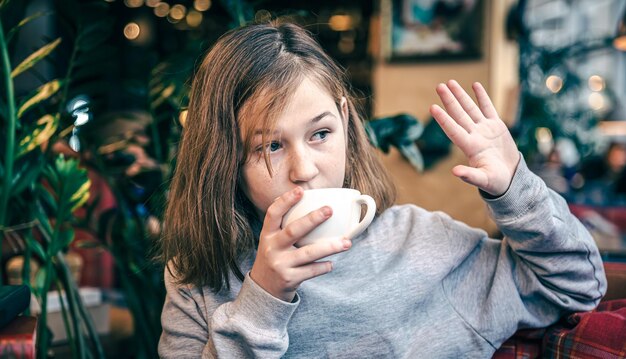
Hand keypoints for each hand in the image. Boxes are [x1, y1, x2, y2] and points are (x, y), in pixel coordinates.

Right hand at [249, 187, 351, 301]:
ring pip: (308, 253)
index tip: (300, 190)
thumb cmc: (276, 257)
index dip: (285, 201)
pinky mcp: (289, 279)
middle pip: (293, 231)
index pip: (273, 214)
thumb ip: (286, 227)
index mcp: (267, 234)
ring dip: (329, 247)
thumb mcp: (273, 241)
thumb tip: (316, 207)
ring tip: (346, 243)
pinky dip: (323, 267)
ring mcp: (280, 264)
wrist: (263, 289)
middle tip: (329, 210)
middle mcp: (271, 248)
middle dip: (312, 219)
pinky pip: (311, 271)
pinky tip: (331, 263)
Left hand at [430, 80, 519, 195]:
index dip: (443, 119)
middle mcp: (474, 135)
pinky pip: (488, 108)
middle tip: (439, 86)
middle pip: (458, 114)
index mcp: (469, 147)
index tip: (432, 108)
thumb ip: (470, 175)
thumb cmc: (495, 182)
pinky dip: (482, 97)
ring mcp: (484, 129)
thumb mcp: (484, 180)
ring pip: (470, 108)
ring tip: (450, 82)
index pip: (453, 130)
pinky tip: (474, 85)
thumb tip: (455, 172)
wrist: (510, 179)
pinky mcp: (496, 126)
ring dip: (460, 95)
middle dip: (449, 100)